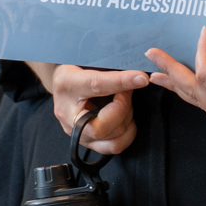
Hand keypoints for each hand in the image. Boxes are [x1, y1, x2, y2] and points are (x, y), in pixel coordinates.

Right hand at [30, 61, 148, 154]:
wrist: (63, 83)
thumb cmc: (77, 68)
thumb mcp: (88, 59)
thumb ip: (109, 66)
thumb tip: (136, 71)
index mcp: (67, 84)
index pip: (97, 86)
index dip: (121, 82)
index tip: (142, 78)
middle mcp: (67, 114)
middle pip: (102, 126)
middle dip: (123, 108)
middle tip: (127, 92)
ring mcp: (75, 132)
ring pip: (112, 138)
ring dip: (126, 119)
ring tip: (124, 102)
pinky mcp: (86, 142)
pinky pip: (113, 147)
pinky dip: (126, 133)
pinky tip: (125, 118)